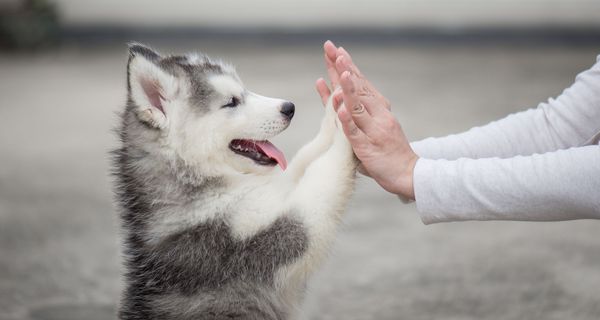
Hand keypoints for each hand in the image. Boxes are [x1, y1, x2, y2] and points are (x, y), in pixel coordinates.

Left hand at [316, 41, 418, 198]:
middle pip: (358, 88)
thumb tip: (341, 96)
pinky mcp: (367, 147)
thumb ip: (358, 112)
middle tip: (333, 50)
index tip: (337, 50)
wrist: (409, 173)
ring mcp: (373, 130)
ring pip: (358, 107)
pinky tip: (340, 109)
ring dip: (348, 89)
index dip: (349, 67)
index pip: (361, 83)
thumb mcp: (375, 126)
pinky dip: (347, 120)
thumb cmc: (389, 151)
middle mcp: (378, 115)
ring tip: (340, 72)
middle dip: (344, 69)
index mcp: (379, 109)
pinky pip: (355, 132)